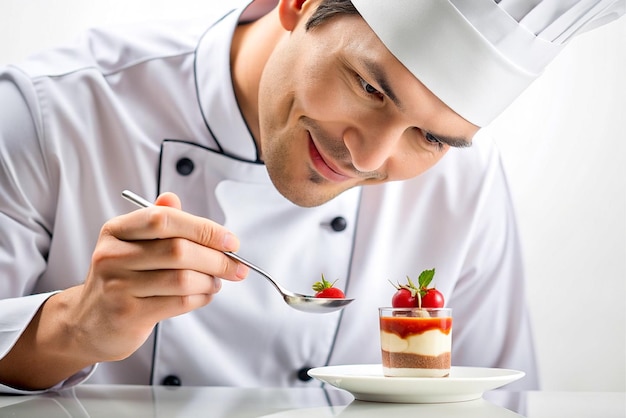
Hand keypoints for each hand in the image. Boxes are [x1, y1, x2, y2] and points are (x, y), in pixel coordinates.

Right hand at [74, 192, 247, 361]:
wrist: (88, 323)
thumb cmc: (119, 279)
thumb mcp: (130, 244)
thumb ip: (156, 222)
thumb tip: (174, 198)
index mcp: (117, 230)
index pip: (165, 219)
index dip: (204, 228)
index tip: (230, 240)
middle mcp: (113, 255)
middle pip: (179, 250)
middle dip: (217, 259)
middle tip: (236, 266)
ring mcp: (118, 286)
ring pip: (182, 279)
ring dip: (210, 280)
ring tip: (217, 281)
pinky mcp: (128, 314)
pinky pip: (179, 302)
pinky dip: (201, 298)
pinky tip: (205, 295)